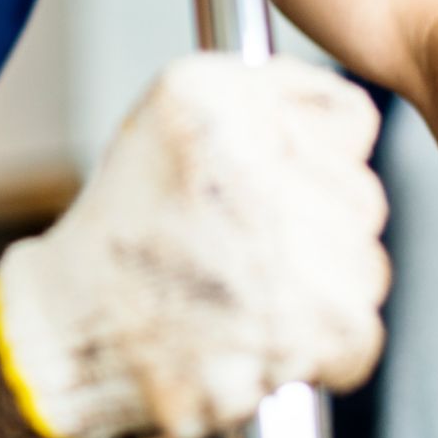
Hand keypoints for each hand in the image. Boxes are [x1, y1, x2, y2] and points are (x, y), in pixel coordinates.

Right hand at [0, 52, 388, 437]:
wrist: (73, 327)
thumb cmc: (128, 221)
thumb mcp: (182, 104)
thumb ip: (282, 90)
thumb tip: (356, 120)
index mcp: (219, 112)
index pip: (350, 125)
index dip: (313, 157)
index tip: (269, 180)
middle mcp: (253, 179)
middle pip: (363, 201)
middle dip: (320, 224)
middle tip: (248, 242)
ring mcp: (278, 270)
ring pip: (365, 272)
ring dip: (323, 286)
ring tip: (246, 287)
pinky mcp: (288, 345)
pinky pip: (357, 340)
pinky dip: (321, 347)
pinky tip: (261, 330)